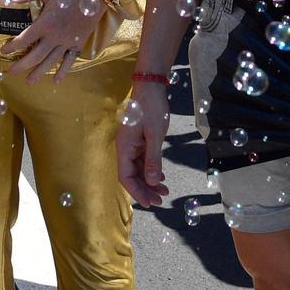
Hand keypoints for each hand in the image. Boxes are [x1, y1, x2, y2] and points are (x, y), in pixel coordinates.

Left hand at [6, 0, 104, 83]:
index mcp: (45, 23)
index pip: (24, 39)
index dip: (12, 46)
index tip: (3, 50)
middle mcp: (55, 36)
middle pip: (35, 55)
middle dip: (22, 65)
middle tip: (11, 72)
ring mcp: (67, 42)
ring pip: (50, 61)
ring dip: (39, 72)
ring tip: (29, 81)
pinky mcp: (78, 43)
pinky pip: (69, 60)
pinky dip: (63, 71)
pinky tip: (56, 80)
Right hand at [117, 81, 172, 206]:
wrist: (152, 86)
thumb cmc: (152, 108)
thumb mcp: (155, 135)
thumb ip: (152, 159)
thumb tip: (151, 182)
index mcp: (125, 147)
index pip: (125, 177)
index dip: (137, 192)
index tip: (150, 203)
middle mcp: (125, 147)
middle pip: (131, 175)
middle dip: (145, 190)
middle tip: (160, 201)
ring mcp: (132, 144)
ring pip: (138, 169)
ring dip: (149, 181)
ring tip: (164, 191)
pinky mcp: (139, 140)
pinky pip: (142, 160)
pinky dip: (151, 170)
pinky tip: (160, 176)